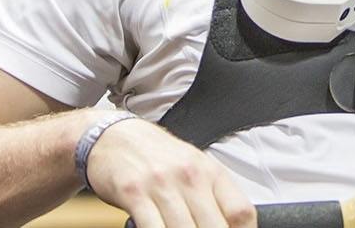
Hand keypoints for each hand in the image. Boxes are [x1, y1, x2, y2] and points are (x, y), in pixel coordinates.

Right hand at [83, 117, 256, 227]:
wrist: (113, 136)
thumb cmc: (157, 157)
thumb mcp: (194, 168)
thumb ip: (213, 197)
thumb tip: (232, 226)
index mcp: (211, 172)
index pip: (241, 212)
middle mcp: (190, 176)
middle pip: (215, 227)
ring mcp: (162, 184)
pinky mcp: (134, 192)